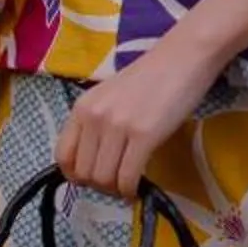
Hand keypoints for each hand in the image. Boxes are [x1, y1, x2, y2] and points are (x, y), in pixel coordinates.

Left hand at [56, 40, 220, 198]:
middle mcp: (94, 117)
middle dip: (99, 186)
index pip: (63, 155)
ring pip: (104, 178)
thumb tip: (94, 161)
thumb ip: (97, 122)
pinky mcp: (144, 135)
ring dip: (115, 189)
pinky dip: (131, 190)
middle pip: (83, 172)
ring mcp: (118, 126)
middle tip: (116, 183)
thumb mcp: (111, 96)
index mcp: (83, 107)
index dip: (75, 175)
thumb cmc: (152, 76)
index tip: (92, 178)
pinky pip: (128, 176)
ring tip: (127, 185)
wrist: (184, 56)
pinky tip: (138, 187)